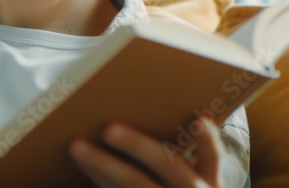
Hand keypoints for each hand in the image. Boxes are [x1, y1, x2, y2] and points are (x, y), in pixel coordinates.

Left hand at [69, 117, 223, 187]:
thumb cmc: (167, 181)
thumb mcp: (183, 176)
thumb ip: (169, 149)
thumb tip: (127, 109)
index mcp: (208, 180)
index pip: (212, 156)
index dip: (206, 138)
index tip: (196, 119)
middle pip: (167, 166)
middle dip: (137, 145)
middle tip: (108, 127)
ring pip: (135, 184)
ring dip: (102, 165)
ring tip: (76, 146)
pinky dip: (97, 179)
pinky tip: (80, 165)